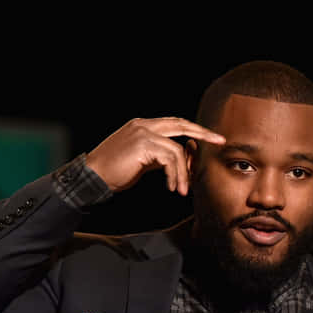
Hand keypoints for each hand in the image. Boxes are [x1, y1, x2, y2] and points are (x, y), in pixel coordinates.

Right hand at [84, 117, 225, 195]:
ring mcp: (142, 132)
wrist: (92, 177)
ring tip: (182, 190)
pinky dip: (175, 174)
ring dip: (183, 172)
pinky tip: (172, 187)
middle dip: (202, 133)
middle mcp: (143, 125)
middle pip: (181, 124)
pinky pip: (169, 158)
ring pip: (176, 149)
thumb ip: (160, 156)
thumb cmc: (114, 172)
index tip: (211, 138)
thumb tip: (182, 159)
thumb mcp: (142, 162)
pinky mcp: (142, 144)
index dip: (193, 129)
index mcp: (142, 125)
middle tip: (220, 141)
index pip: (174, 123)